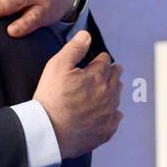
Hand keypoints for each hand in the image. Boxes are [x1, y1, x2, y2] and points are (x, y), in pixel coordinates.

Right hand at [33, 31, 122, 157]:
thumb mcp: (57, 66)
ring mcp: (108, 114)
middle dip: (114, 73)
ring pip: (117, 98)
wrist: (49, 130)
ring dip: (115, 91)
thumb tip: (86, 35)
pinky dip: (114, 114)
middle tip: (114, 70)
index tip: (100, 59)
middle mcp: (108, 94)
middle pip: (116, 78)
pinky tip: (112, 113)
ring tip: (112, 89)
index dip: (101, 59)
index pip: (105, 62)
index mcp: (98, 76)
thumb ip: (74, 48)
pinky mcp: (105, 130)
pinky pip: (115, 120)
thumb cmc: (51, 97)